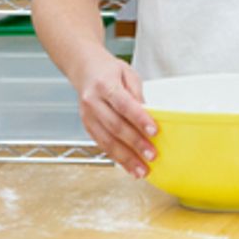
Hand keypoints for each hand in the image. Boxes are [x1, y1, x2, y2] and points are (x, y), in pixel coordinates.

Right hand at [71, 51, 157, 177]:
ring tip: (141, 169)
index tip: (154, 131)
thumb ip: (137, 94)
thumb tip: (148, 114)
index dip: (139, 119)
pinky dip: (116, 158)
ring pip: (107, 141)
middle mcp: (93, 102)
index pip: (125, 105)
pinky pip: (102, 145)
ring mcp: (87, 116)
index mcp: (105, 85)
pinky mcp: (87, 126)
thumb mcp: (128, 74)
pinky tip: (128, 166)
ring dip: (125, 158)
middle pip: (115, 126)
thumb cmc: (108, 70)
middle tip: (151, 155)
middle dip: (135, 143)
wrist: (84, 68)